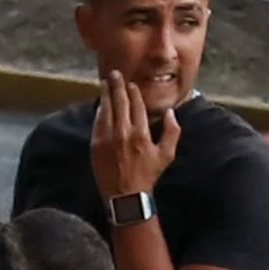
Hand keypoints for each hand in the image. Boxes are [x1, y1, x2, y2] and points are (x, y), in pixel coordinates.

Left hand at [89, 71, 177, 203]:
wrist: (125, 196)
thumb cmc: (148, 176)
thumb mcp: (167, 155)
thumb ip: (172, 132)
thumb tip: (170, 113)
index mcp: (141, 133)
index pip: (137, 105)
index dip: (133, 92)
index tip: (131, 84)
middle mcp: (123, 132)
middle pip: (119, 102)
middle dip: (117, 86)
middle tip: (114, 73)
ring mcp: (107, 137)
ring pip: (106, 109)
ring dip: (105, 94)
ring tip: (105, 83)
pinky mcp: (96, 144)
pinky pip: (97, 121)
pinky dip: (99, 110)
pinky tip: (100, 104)